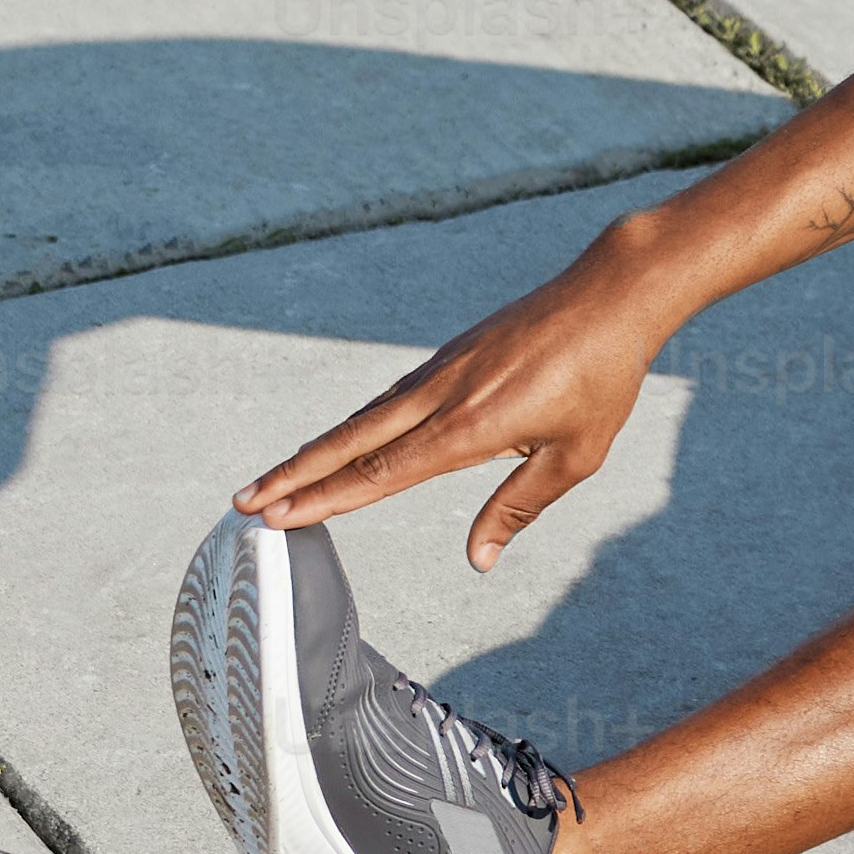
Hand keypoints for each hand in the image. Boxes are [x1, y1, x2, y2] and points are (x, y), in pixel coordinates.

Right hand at [240, 252, 682, 568]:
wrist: (610, 294)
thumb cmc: (602, 378)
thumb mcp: (573, 456)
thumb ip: (517, 507)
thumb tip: (476, 560)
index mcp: (468, 426)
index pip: (380, 472)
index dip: (325, 498)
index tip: (279, 517)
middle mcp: (441, 394)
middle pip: (350, 442)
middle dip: (294, 475)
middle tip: (243, 503)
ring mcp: (441, 369)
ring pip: (364, 417)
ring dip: (316, 450)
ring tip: (276, 479)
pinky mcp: (450, 354)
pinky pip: (389, 398)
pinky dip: (354, 425)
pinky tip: (342, 441)